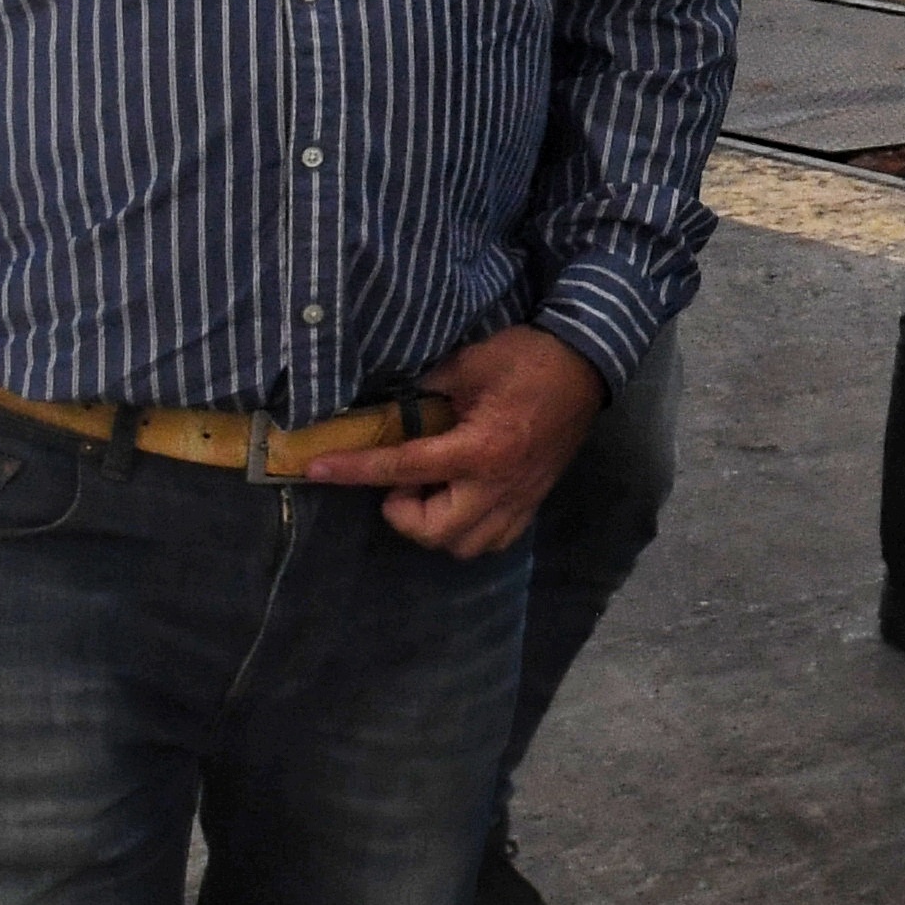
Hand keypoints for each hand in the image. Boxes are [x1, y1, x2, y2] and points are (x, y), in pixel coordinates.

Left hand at [299, 324, 604, 557]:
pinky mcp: (532, 499)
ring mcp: (519, 497)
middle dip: (404, 512)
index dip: (354, 470)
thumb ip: (426, 388)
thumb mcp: (469, 362)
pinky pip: (494, 538)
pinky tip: (461, 500)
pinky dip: (468, 529)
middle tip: (400, 481)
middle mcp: (499, 485)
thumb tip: (389, 404)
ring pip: (465, 545)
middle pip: (435, 530)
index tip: (316, 468)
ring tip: (431, 490)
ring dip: (435, 525)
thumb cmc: (528, 359)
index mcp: (480, 449)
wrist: (587, 366)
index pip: (403, 468)